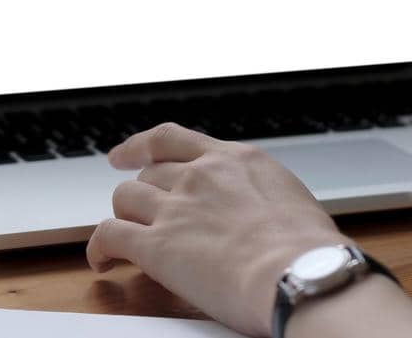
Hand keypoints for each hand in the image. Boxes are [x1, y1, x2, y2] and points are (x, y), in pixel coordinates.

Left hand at [87, 123, 351, 336]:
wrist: (302, 272)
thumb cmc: (311, 250)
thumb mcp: (289, 199)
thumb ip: (259, 198)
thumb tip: (261, 217)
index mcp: (235, 160)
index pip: (174, 140)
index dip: (142, 145)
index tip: (126, 154)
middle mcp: (200, 175)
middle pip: (149, 174)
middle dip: (142, 194)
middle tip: (141, 214)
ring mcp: (176, 207)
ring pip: (125, 199)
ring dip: (123, 218)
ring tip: (123, 238)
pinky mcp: (156, 244)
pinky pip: (110, 236)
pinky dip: (100, 248)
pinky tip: (103, 261)